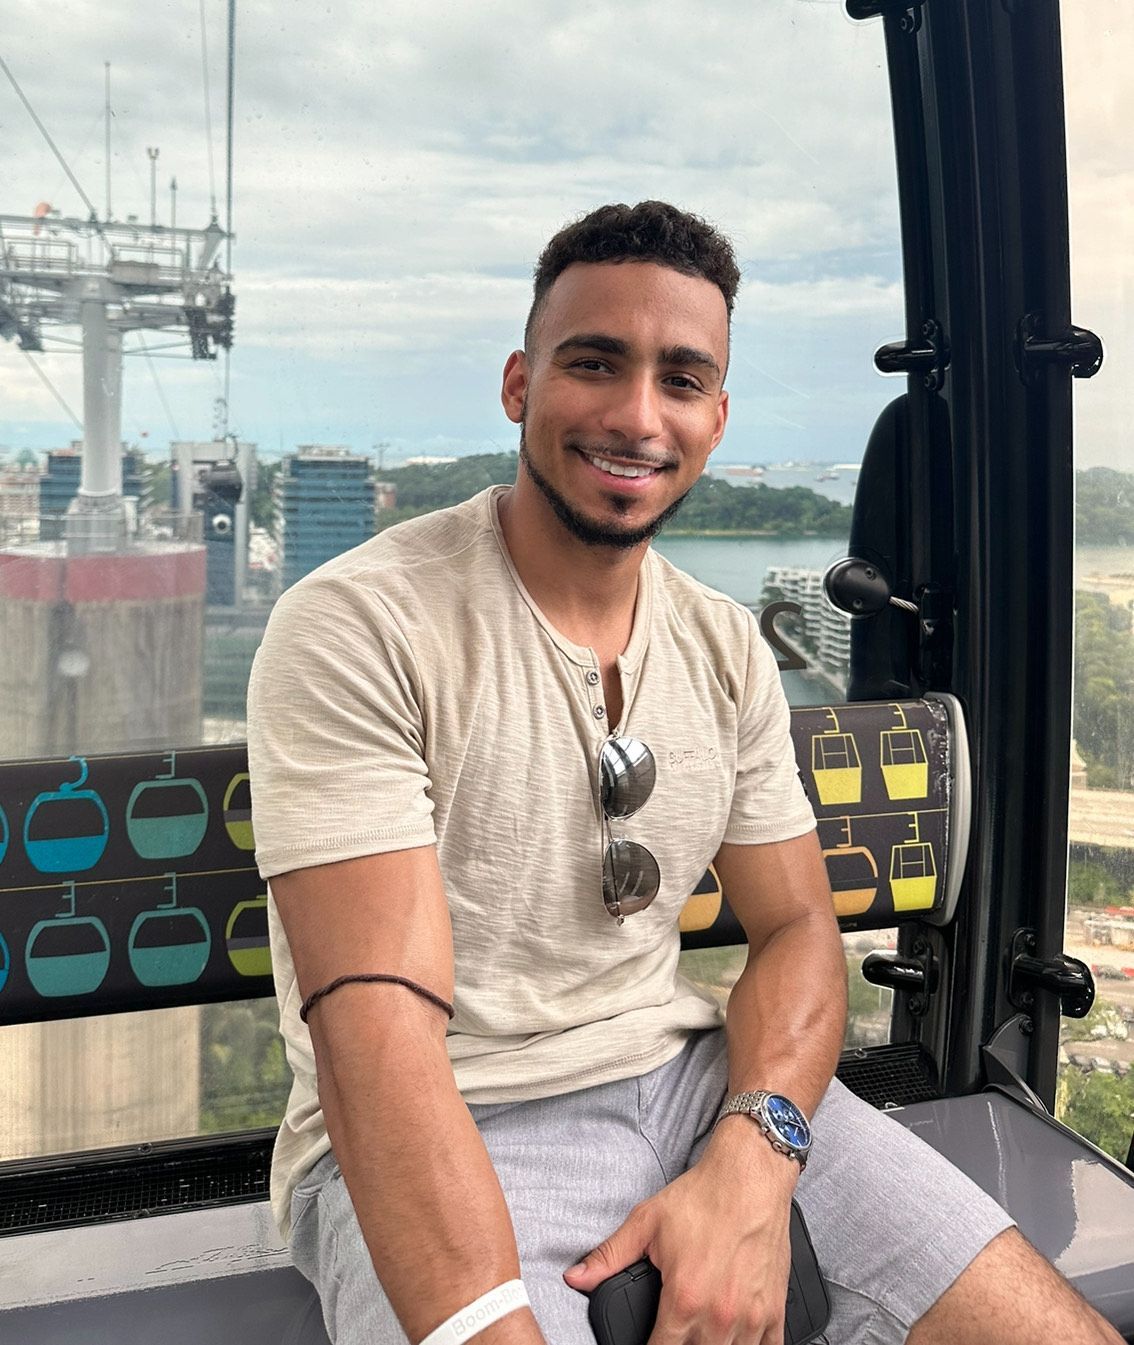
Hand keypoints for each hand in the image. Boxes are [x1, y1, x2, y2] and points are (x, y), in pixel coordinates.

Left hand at [563, 1118, 798, 1342]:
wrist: (750, 1175)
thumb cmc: (704, 1196)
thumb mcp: (647, 1221)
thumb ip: (610, 1256)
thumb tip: (576, 1278)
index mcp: (684, 1299)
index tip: (649, 1343)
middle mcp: (720, 1315)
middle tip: (674, 1334)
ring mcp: (751, 1316)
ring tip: (700, 1335)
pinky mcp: (774, 1309)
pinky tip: (734, 1340)